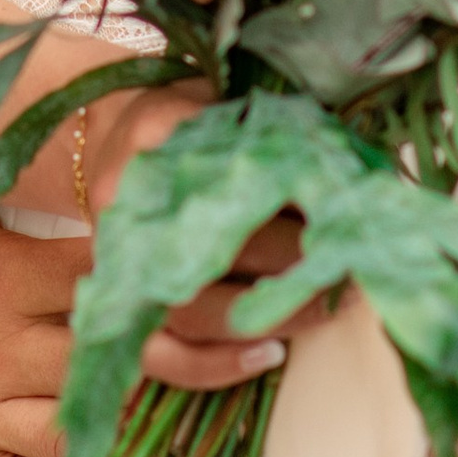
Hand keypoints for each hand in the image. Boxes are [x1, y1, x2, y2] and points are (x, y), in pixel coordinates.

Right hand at [0, 168, 306, 456]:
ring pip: (93, 426)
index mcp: (0, 270)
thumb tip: (93, 154)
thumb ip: (16, 193)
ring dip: (174, 416)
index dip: (205, 266)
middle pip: (130, 349)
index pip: (127, 273)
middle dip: (220, 340)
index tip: (271, 255)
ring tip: (249, 399)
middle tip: (293, 331)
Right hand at [82, 83, 333, 379]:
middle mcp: (131, 195)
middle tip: (352, 258)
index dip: (298, 185)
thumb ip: (274, 118)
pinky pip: (163, 354)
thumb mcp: (223, 92)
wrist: (103, 137)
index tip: (347, 198)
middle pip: (222, 241)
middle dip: (297, 256)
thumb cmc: (184, 115)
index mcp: (159, 126)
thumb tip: (354, 156)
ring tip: (328, 305)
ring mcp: (119, 256)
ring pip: (196, 307)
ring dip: (273, 313)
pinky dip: (219, 364)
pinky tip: (271, 354)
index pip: (237, 162)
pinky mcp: (120, 300)